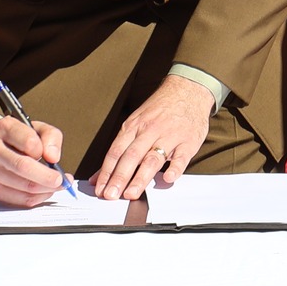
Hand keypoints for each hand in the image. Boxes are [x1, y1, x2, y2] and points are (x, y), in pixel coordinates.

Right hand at [0, 116, 65, 207]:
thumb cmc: (17, 138)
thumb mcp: (37, 128)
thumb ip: (51, 136)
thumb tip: (53, 157)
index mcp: (5, 128)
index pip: (29, 142)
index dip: (44, 152)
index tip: (52, 158)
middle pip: (23, 167)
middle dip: (47, 176)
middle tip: (61, 180)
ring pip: (23, 186)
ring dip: (46, 189)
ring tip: (57, 185)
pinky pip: (19, 199)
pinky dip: (37, 197)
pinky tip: (45, 191)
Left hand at [94, 75, 214, 199]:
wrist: (189, 89)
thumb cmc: (159, 110)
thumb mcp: (136, 122)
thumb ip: (119, 150)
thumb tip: (97, 177)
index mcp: (134, 126)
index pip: (116, 152)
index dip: (106, 172)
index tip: (100, 189)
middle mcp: (150, 130)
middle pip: (131, 156)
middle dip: (120, 177)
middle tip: (110, 196)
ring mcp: (170, 135)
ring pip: (153, 158)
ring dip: (141, 177)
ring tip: (132, 194)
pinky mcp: (189, 141)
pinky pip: (181, 156)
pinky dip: (175, 167)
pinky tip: (167, 178)